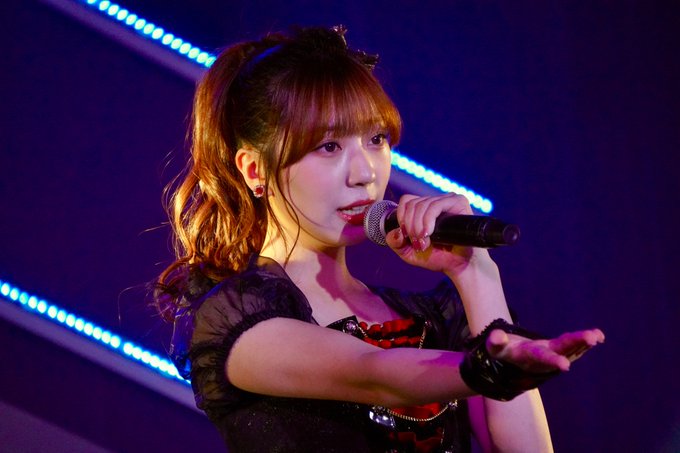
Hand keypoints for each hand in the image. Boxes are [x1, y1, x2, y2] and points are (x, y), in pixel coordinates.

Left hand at [384, 193, 488, 274]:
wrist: (459, 266)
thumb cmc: (436, 258)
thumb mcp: (408, 252)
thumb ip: (395, 242)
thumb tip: (396, 231)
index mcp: (424, 208)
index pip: (406, 201)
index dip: (401, 217)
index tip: (406, 236)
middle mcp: (436, 201)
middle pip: (413, 204)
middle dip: (411, 226)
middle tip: (418, 244)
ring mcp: (447, 200)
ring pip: (422, 205)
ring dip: (418, 226)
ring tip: (424, 243)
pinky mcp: (458, 202)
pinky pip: (436, 205)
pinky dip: (428, 221)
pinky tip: (428, 233)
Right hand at [486, 328, 605, 372]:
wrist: (514, 362)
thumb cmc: (504, 352)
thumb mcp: (496, 349)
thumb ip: (495, 342)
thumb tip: (496, 336)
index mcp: (530, 356)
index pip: (542, 357)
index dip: (552, 360)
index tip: (565, 366)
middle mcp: (546, 357)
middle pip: (563, 350)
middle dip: (576, 343)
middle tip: (591, 339)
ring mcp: (555, 354)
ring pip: (572, 348)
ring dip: (585, 342)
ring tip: (597, 335)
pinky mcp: (561, 351)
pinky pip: (575, 347)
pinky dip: (586, 342)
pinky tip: (599, 336)